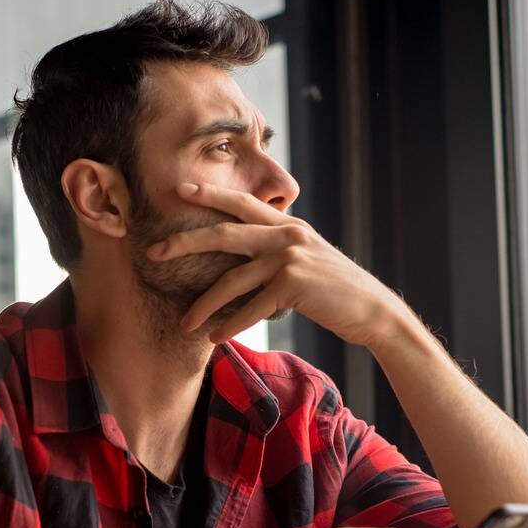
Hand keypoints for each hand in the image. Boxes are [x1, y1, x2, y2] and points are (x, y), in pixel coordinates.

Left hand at [147, 182, 407, 346]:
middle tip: (154, 251)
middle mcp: (287, 234)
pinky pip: (251, 308)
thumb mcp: (308, 258)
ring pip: (233, 279)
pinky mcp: (293, 285)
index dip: (210, 194)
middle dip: (185, 242)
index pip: (242, 203)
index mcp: (288, 225)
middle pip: (224, 233)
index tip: (179, 189)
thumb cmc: (336, 290)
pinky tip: (214, 337)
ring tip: (185, 322)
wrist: (372, 311)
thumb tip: (249, 257)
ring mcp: (290, 258)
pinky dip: (230, 325)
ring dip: (204, 304)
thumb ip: (280, 249)